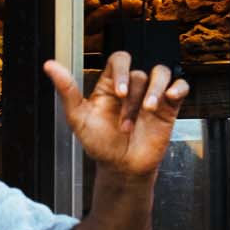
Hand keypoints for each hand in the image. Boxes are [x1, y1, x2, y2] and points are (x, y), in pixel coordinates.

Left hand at [44, 52, 188, 178]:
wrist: (122, 169)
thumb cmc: (100, 144)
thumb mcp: (79, 119)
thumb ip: (67, 91)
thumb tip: (49, 65)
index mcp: (110, 85)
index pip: (120, 60)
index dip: (122, 71)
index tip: (119, 94)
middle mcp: (132, 88)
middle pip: (138, 74)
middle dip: (132, 99)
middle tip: (126, 123)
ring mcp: (151, 96)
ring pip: (160, 73)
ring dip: (155, 90)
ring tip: (148, 111)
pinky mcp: (168, 107)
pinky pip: (179, 86)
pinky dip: (178, 88)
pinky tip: (171, 97)